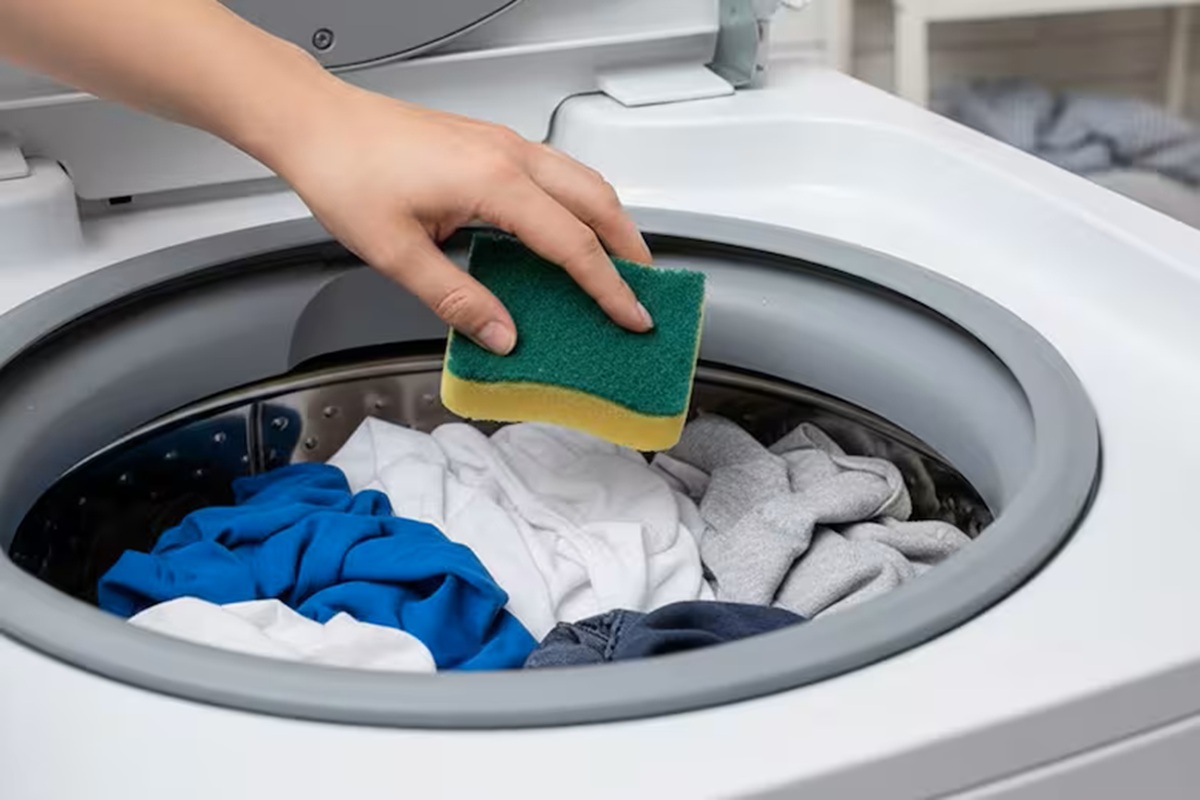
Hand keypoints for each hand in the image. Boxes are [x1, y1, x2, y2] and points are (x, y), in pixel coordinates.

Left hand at [263, 83, 654, 354]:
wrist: (316, 121)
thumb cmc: (346, 171)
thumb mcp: (397, 254)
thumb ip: (457, 300)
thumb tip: (502, 334)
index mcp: (494, 182)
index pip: (573, 245)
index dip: (609, 288)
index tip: (632, 316)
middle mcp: (509, 154)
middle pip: (597, 201)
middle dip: (630, 249)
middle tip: (643, 291)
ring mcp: (503, 142)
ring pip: (582, 180)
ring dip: (609, 222)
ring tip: (617, 264)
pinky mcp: (490, 141)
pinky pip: (556, 172)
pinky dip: (579, 204)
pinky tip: (567, 230)